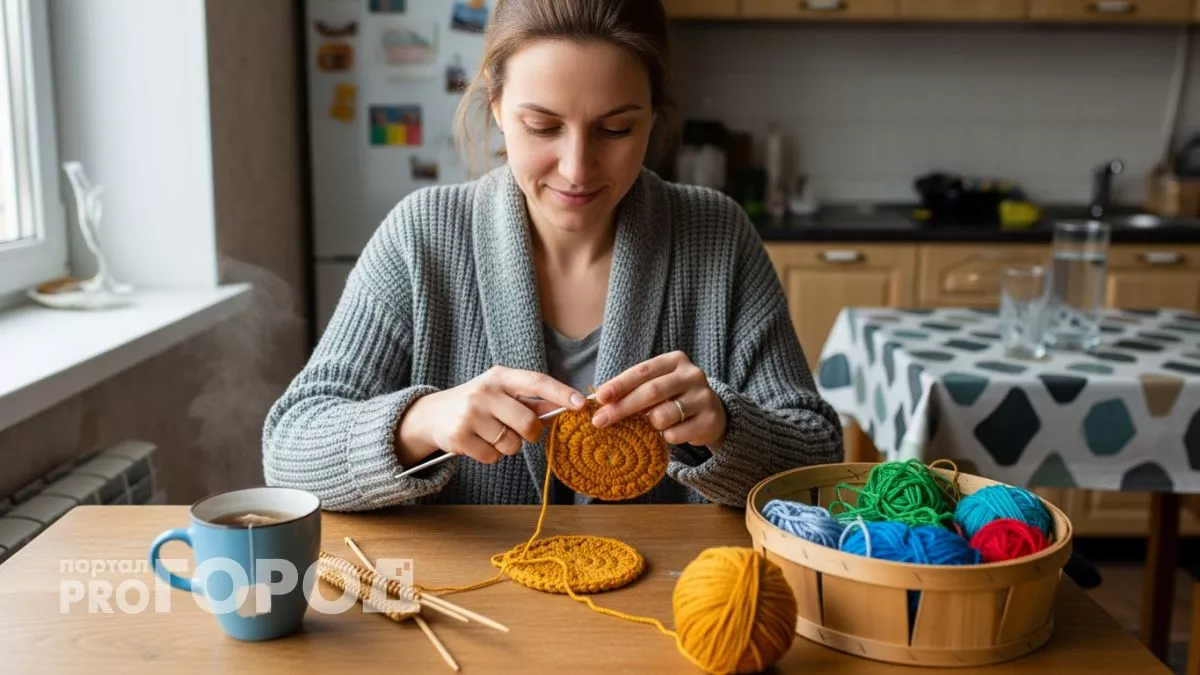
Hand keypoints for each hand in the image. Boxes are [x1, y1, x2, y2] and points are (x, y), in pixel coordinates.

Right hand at [396, 366, 586, 467]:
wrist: (432, 415)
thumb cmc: (477, 404)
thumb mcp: (502, 394)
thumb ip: (532, 401)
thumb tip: (568, 406)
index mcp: (500, 376)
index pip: (537, 382)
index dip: (561, 393)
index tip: (582, 404)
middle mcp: (485, 391)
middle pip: (528, 423)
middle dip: (530, 434)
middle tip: (520, 432)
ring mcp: (471, 414)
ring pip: (511, 444)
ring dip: (507, 446)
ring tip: (491, 434)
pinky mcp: (460, 436)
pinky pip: (493, 457)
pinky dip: (490, 455)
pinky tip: (478, 443)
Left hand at [591, 351, 726, 448]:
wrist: (712, 414)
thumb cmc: (673, 398)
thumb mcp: (656, 387)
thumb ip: (633, 390)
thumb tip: (599, 402)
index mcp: (675, 360)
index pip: (642, 371)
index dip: (619, 384)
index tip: (599, 398)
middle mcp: (692, 374)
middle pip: (651, 391)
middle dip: (622, 408)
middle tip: (600, 421)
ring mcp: (704, 397)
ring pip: (663, 415)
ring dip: (649, 424)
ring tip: (651, 425)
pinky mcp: (710, 420)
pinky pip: (675, 434)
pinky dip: (665, 437)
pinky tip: (669, 434)